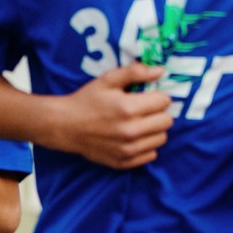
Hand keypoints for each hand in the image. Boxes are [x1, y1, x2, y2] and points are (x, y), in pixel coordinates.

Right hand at [55, 64, 173, 168]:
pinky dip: (146, 146)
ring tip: (140, 123)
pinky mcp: (123, 162)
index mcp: (128, 108)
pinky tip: (134, 137)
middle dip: (159, 112)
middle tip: (145, 110)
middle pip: (167, 121)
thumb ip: (135, 72)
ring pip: (161, 139)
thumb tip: (160, 71)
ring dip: (154, 130)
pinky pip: (151, 155)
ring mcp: (128, 149)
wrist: (65, 126)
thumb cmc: (87, 100)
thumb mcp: (108, 80)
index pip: (164, 102)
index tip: (148, 96)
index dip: (158, 96)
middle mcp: (131, 131)